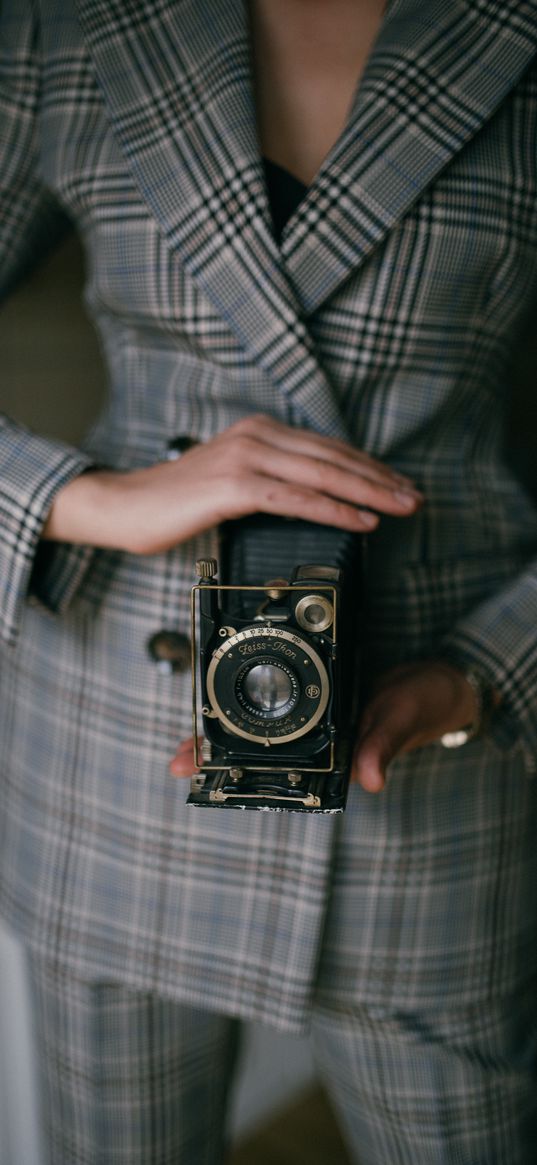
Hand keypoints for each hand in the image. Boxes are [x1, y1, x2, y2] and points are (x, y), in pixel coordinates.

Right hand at [42, 413, 421, 552]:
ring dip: (369, 493)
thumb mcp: (230, 481)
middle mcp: (256, 435)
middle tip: (414, 497)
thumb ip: (269, 480)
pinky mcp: (236, 485)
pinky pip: (298, 498)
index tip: (398, 485)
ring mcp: (246, 457)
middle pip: (334, 456)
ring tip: (400, 507)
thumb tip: (312, 498)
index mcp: (258, 431)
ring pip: (323, 473)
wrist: (124, 506)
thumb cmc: (174, 502)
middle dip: (380, 479)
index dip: (368, 467)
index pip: (327, 447)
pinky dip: (335, 509)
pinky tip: (361, 521)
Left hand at [168, 662, 483, 788]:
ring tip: (192, 740)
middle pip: (263, 757)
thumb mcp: (401, 717)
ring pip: (267, 735)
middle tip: (178, 760)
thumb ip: (382, 744)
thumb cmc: (425, 706)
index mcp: (338, 758)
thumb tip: (369, 777)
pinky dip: (256, 703)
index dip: (242, 776)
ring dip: (232, 734)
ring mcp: (320, 726)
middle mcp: (324, 746)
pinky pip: (284, 707)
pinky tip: (230, 697)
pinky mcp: (321, 702)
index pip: (283, 774)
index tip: (201, 774)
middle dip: (221, 758)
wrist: (442, 681)